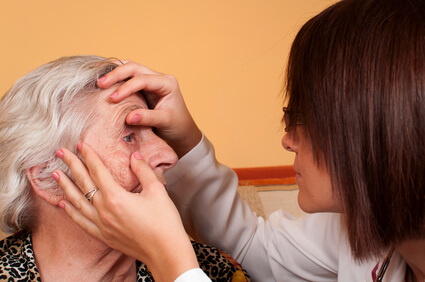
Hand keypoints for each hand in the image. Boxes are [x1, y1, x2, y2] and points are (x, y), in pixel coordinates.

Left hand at [53, 142, 198, 280]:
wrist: (165, 251)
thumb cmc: (164, 221)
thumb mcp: (157, 190)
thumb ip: (143, 170)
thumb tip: (134, 156)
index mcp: (116, 197)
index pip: (98, 171)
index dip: (89, 156)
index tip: (81, 144)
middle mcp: (104, 210)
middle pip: (83, 183)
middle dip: (72, 166)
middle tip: (60, 152)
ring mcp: (101, 225)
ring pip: (77, 202)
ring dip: (65, 187)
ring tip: (55, 174)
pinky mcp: (103, 236)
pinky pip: (81, 222)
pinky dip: (71, 211)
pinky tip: (64, 203)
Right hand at [98, 61, 201, 157]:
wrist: (182, 130)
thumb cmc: (177, 125)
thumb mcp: (165, 122)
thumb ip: (148, 118)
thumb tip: (128, 118)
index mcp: (167, 83)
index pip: (143, 79)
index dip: (126, 87)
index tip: (113, 99)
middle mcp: (158, 78)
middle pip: (134, 68)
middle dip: (116, 74)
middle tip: (100, 84)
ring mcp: (150, 80)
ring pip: (129, 69)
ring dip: (114, 73)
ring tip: (98, 80)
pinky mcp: (143, 87)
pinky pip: (127, 77)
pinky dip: (115, 77)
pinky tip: (103, 80)